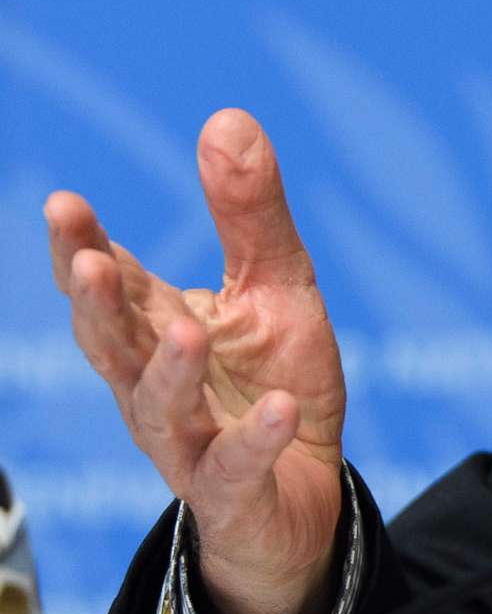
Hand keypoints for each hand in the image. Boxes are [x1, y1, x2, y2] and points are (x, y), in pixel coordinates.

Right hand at [45, 110, 347, 613]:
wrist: (305, 495)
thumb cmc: (274, 383)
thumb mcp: (276, 289)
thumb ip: (248, 216)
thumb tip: (227, 118)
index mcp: (156, 330)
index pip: (110, 285)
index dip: (82, 249)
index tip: (64, 206)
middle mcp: (155, 387)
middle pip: (113, 345)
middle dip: (96, 305)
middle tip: (88, 262)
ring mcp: (189, 444)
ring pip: (160, 409)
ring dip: (167, 370)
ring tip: (183, 328)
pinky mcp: (234, 492)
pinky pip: (236, 469)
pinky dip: (254, 440)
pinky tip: (281, 408)